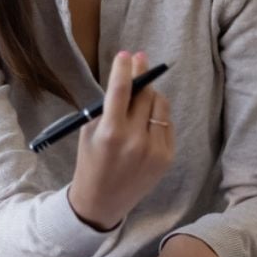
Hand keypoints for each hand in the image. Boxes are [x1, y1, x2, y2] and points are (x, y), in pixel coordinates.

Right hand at [68, 50, 173, 230]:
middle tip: (139, 59)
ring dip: (150, 93)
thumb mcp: (89, 132)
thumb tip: (127, 80)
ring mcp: (154, 149)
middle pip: (144, 93)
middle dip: (141, 73)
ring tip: (141, 91)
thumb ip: (107, 108)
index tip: (126, 54)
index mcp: (111, 133)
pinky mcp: (167, 156)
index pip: (121, 90)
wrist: (102, 201)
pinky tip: (147, 115)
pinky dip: (157, 114)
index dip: (124, 68)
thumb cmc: (91, 162)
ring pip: (159, 105)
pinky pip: (166, 122)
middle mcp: (135, 140)